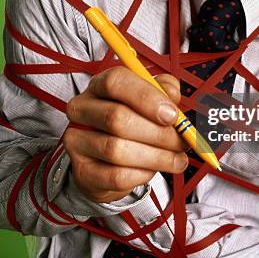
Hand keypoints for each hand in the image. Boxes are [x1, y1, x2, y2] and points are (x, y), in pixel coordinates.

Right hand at [63, 67, 187, 202]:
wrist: (107, 159)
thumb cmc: (133, 121)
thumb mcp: (150, 99)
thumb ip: (164, 91)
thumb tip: (172, 96)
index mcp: (100, 84)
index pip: (116, 81)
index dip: (146, 97)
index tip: (172, 115)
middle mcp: (82, 108)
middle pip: (116, 118)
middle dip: (158, 133)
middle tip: (182, 142)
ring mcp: (77, 140)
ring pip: (117, 150)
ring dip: (156, 157)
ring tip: (176, 159)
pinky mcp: (82, 170)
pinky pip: (116, 175)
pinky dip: (142, 174)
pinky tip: (154, 169)